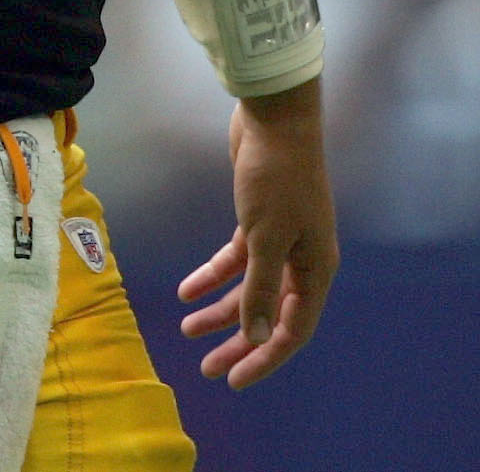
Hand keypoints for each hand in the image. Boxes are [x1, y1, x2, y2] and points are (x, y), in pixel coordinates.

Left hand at [175, 81, 336, 387]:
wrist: (274, 122)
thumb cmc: (275, 179)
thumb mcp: (263, 237)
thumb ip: (261, 287)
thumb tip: (260, 336)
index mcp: (315, 272)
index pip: (292, 330)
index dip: (263, 358)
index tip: (233, 379)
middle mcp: (302, 262)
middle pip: (270, 315)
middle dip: (238, 342)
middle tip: (206, 367)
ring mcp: (281, 242)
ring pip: (250, 289)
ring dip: (220, 310)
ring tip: (186, 329)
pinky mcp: (258, 222)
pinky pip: (236, 260)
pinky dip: (211, 275)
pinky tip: (185, 290)